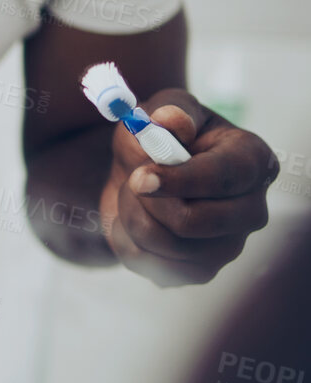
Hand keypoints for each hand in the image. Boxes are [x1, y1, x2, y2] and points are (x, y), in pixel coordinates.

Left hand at [100, 90, 277, 286]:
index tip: (140, 177)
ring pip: (169, 246)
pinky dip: (129, 242)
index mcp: (252, 161)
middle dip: (147, 201)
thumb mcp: (160, 110)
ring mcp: (229, 246)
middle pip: (194, 222)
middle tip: (131, 179)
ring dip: (133, 216)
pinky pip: (155, 267)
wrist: (142, 174)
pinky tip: (134, 219)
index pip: (225, 178)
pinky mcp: (202, 271)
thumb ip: (167, 111)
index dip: (179, 179)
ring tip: (131, 193)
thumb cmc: (159, 137)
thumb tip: (171, 121)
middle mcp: (251, 208)